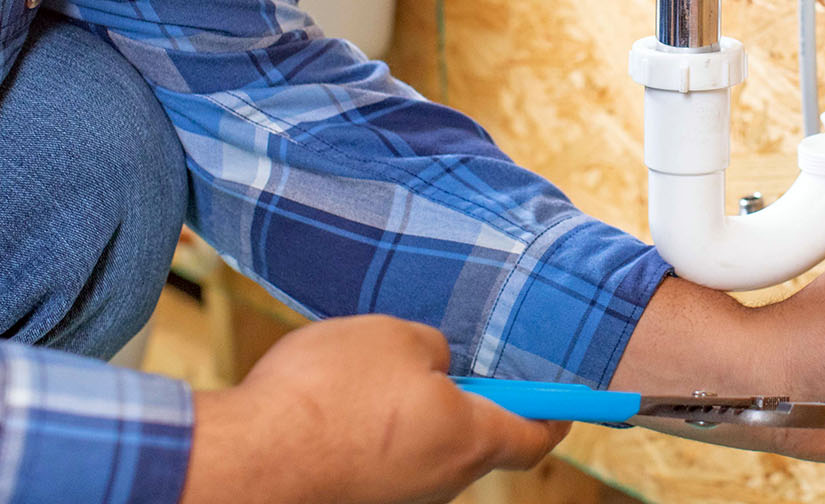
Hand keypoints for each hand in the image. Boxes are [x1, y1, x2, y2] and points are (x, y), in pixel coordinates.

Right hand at [183, 315, 569, 503]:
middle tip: (435, 360)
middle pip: (477, 440)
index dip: (558, 410)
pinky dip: (371, 434)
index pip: (536, 434)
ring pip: (424, 449)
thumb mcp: (397, 337)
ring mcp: (400, 499)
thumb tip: (435, 365)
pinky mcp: (359, 501)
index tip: (576, 399)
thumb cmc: (328, 394)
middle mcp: (444, 482)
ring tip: (363, 379)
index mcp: (470, 439)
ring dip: (409, 415)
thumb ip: (433, 349)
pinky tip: (334, 407)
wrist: (248, 460)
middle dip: (463, 400)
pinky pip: (382, 461)